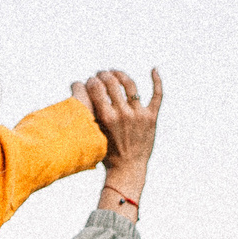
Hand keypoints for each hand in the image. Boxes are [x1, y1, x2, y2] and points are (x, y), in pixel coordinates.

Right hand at [75, 68, 161, 213]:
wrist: (129, 168)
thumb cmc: (108, 153)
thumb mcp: (96, 133)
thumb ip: (92, 114)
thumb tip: (79, 95)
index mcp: (107, 118)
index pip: (97, 88)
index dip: (92, 81)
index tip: (90, 81)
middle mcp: (123, 114)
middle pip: (112, 83)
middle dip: (104, 75)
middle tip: (101, 74)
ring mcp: (139, 114)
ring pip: (130, 84)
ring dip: (121, 74)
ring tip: (115, 73)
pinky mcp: (152, 117)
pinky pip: (157, 95)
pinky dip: (156, 81)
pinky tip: (154, 70)